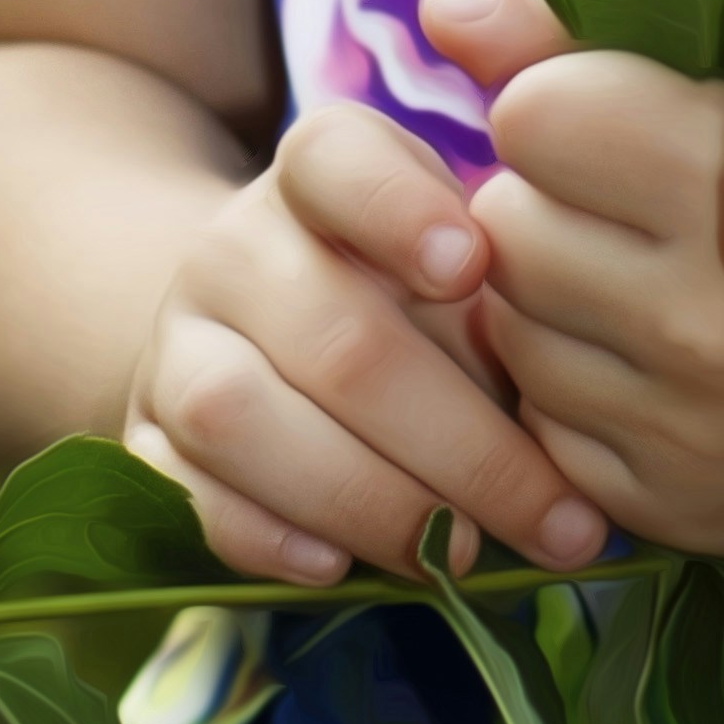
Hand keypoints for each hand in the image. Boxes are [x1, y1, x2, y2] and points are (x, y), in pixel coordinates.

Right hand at [123, 98, 610, 584]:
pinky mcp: (143, 437)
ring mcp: (177, 343)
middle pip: (334, 336)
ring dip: (369, 498)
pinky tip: (341, 565)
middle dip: (462, 443)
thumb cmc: (413, 292)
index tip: (475, 265)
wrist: (262, 332)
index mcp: (318, 173)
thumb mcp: (466, 257)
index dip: (400, 207)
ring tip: (466, 554)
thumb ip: (512, 285)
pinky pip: (183, 491)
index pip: (337, 158)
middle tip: (558, 518)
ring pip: (242, 416)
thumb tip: (579, 378)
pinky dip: (262, 534)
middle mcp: (235, 248)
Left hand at [423, 0, 723, 555]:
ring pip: (512, 335)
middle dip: (556, 196)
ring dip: (557, 291)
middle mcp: (716, 323)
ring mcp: (702, 437)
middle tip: (650, 193)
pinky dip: (589, 386)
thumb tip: (438, 17)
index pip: (532, 115)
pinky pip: (550, 432)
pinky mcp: (695, 516)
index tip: (644, 107)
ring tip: (657, 266)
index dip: (578, 96)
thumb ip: (603, 19)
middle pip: (505, 231)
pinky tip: (670, 352)